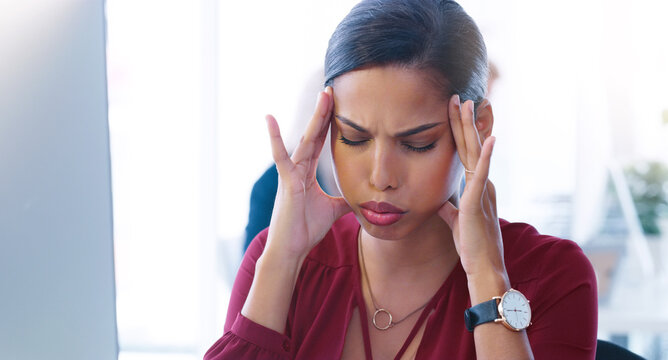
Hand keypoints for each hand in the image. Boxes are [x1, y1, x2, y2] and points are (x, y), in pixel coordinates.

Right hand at [264, 86, 350, 260]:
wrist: (291, 249)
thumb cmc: (306, 229)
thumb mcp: (333, 210)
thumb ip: (345, 199)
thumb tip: (362, 197)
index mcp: (307, 173)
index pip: (321, 142)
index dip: (329, 123)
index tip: (338, 103)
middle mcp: (298, 168)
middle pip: (315, 134)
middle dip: (324, 112)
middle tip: (332, 89)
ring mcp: (291, 173)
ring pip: (306, 139)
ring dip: (315, 118)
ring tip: (323, 95)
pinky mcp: (286, 181)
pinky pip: (281, 157)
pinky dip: (275, 138)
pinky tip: (270, 118)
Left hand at [437, 95, 505, 279]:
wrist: (483, 267)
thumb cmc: (472, 246)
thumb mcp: (457, 222)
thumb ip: (450, 209)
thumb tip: (441, 201)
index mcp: (476, 186)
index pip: (466, 153)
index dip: (459, 132)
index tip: (453, 111)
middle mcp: (482, 184)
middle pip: (471, 146)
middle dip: (463, 121)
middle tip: (457, 96)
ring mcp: (482, 191)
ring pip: (477, 153)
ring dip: (472, 127)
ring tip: (468, 103)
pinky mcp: (478, 202)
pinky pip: (483, 174)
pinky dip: (487, 155)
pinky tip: (490, 137)